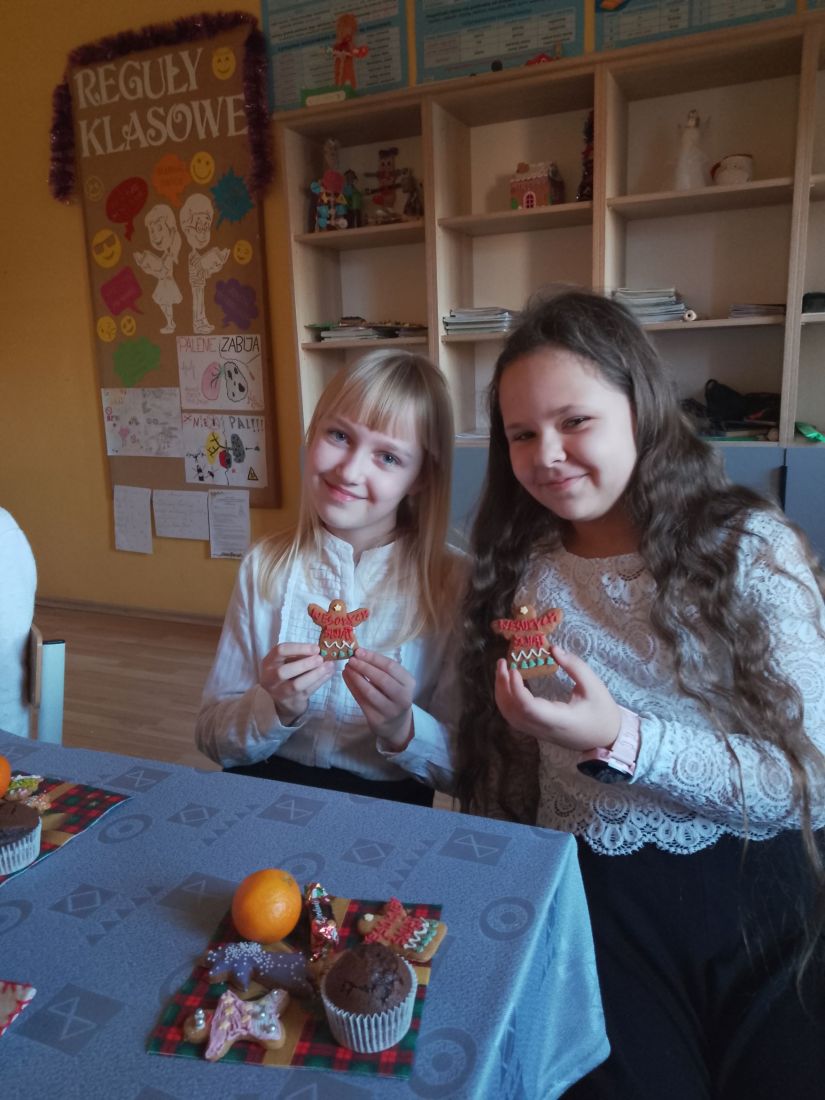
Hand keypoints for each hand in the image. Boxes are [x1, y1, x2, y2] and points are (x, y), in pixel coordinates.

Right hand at [260, 642, 333, 726]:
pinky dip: (320, 681)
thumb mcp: (286, 662)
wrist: (284, 700)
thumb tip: (319, 650)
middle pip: (284, 671)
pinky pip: (308, 691)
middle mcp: (271, 678)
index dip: (298, 648)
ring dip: (315, 674)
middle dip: (304, 664)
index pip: (280, 651)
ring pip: (297, 684)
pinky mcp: (293, 701)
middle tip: (320, 658)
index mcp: (268, 663)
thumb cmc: (287, 673)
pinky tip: (329, 673)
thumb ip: (298, 655)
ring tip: (329, 666)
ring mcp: (281, 692)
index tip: (315, 648)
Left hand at [343, 648, 413, 750]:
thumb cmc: (393, 695)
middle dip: (364, 667)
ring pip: (370, 691)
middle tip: (351, 659)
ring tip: (347, 668)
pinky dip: (352, 687)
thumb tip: (359, 654)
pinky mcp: (377, 719)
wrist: (396, 724)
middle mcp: (402, 697)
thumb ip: (381, 669)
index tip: (359, 651)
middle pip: (381, 678)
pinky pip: (361, 700)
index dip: (373, 658)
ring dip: (356, 677)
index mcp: (409, 683)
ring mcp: (390, 710)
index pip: (390, 667)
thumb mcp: (396, 681)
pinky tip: (347, 678)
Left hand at [494, 646, 620, 751]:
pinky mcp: (538, 730)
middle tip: (502, 662)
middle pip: (513, 712)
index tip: (514, 668)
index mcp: (559, 720)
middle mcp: (544, 728)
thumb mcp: (594, 687)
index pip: (528, 708)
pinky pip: (515, 718)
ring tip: (502, 671)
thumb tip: (553, 649)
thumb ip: (575, 666)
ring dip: (502, 694)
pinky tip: (509, 685)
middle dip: (503, 686)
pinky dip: (507, 701)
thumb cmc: (603, 713)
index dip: (516, 689)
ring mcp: (539, 732)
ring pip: (510, 717)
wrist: (607, 739)